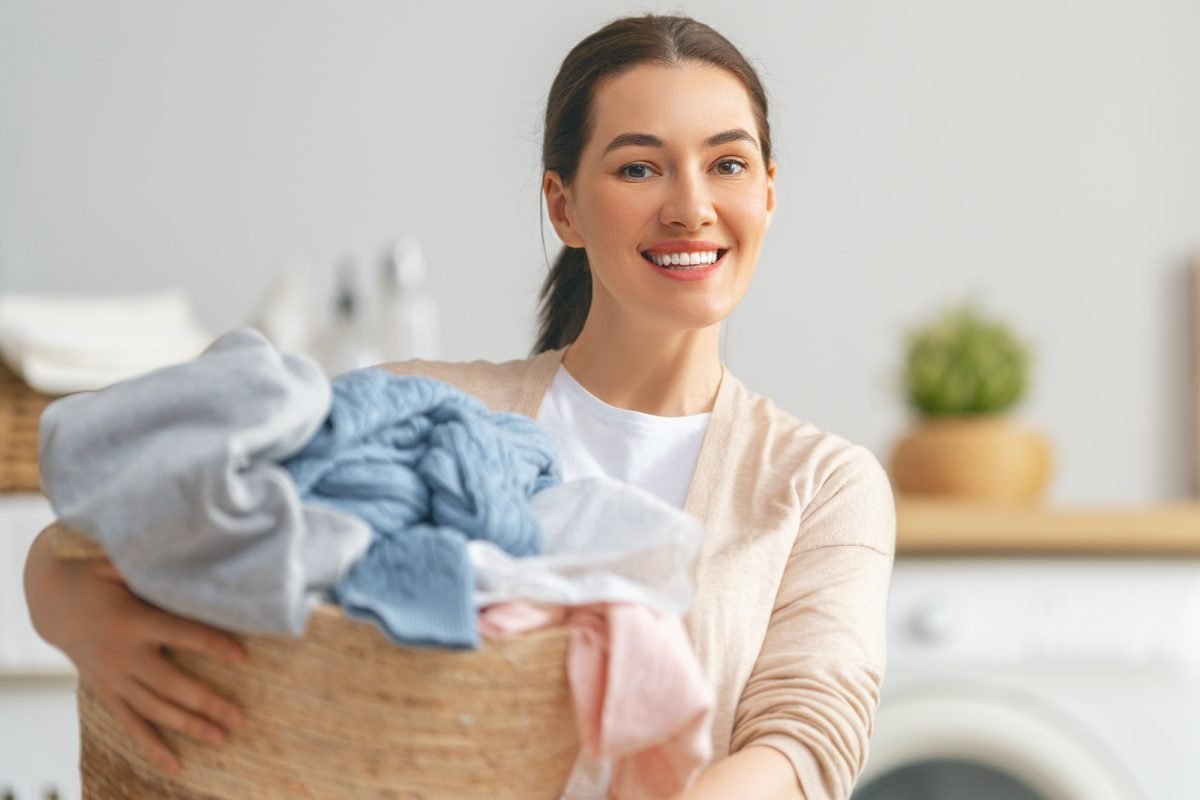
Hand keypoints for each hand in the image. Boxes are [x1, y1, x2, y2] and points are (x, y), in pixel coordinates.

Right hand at [26, 540, 246, 773]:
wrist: (53, 601)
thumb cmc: (101, 574)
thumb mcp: (123, 563)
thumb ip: (157, 567)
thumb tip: (200, 556)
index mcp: (132, 620)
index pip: (181, 634)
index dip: (213, 644)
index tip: (245, 656)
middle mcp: (122, 655)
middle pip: (170, 683)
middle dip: (206, 701)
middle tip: (239, 717)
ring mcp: (112, 678)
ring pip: (154, 709)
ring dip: (188, 725)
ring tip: (222, 738)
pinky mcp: (105, 692)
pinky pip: (131, 723)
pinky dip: (152, 745)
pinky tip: (177, 764)